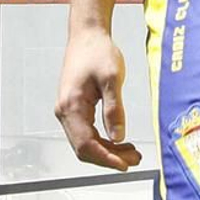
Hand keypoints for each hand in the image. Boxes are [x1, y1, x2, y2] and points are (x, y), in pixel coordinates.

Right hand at [55, 26, 140, 169]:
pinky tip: (119, 140)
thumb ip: (114, 109)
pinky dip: (103, 139)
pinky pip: (87, 132)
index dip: (105, 158)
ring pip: (86, 141)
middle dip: (109, 157)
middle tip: (134, 159)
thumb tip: (118, 136)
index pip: (86, 144)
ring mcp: (68, 110)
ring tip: (131, 152)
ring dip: (107, 150)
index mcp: (71, 105)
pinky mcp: (74, 107)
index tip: (124, 165)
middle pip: (84, 147)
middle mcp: (65, 111)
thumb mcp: (111, 78)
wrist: (87, 34)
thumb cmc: (97, 50)